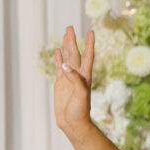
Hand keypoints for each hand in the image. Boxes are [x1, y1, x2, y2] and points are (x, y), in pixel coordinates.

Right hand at [53, 26, 95, 140]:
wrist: (73, 122)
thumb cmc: (80, 110)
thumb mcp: (81, 94)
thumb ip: (75, 79)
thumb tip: (66, 65)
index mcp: (85, 76)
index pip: (88, 56)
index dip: (89, 44)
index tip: (91, 32)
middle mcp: (77, 74)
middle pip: (75, 53)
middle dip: (73, 40)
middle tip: (70, 27)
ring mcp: (68, 78)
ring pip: (67, 58)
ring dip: (66, 46)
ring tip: (65, 34)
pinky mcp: (60, 83)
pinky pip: (59, 67)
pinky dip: (58, 58)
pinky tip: (58, 51)